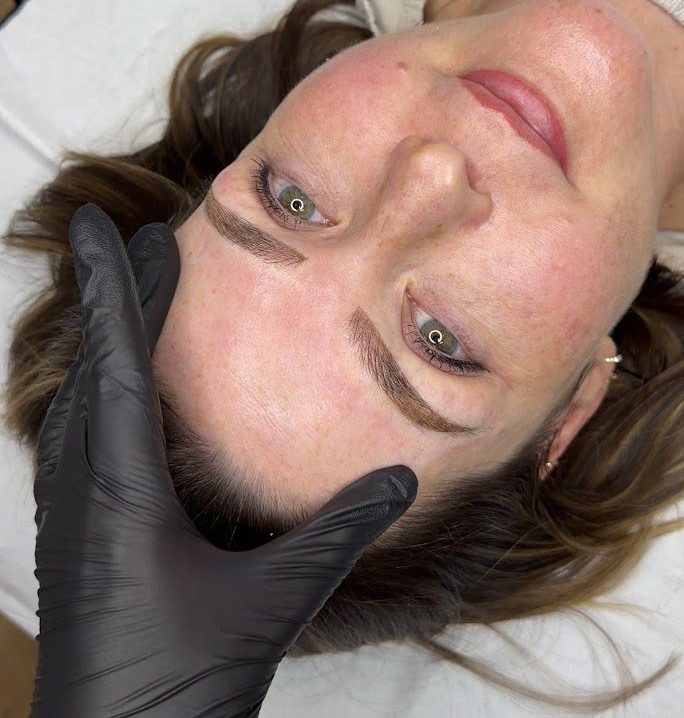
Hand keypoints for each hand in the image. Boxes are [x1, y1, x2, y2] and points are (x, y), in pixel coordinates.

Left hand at [30, 202, 417, 717]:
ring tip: (135, 300)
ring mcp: (72, 515)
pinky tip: (124, 395)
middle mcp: (84, 489)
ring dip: (108, 341)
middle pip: (96, 366)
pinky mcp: (76, 537)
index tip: (98, 224)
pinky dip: (103, 389)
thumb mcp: (268, 603)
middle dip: (119, 297)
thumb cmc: (176, 687)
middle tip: (140, 241)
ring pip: (82, 400)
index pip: (116, 360)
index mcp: (121, 489)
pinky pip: (81, 437)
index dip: (114, 285)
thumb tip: (401, 480)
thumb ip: (337, 535)